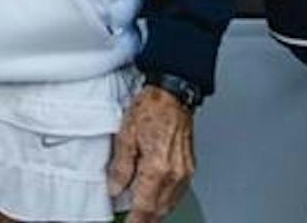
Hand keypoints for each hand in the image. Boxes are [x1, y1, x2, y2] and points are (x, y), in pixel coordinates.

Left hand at [107, 83, 195, 221]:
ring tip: (140, 214)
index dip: (135, 220)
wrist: (173, 95)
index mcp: (157, 167)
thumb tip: (116, 188)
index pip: (145, 205)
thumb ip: (121, 166)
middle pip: (159, 208)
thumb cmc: (150, 108)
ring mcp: (185, 172)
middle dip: (145, 219)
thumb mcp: (125, 135)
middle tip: (132, 221)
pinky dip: (166, 200)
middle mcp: (175, 173)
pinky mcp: (190, 167)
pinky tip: (156, 199)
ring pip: (170, 203)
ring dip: (156, 211)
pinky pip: (178, 193)